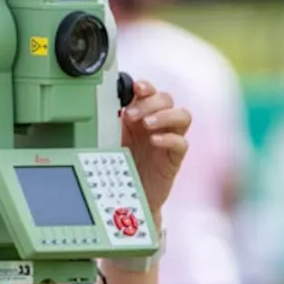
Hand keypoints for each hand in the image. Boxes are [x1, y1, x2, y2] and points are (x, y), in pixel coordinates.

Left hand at [120, 78, 191, 220]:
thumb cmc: (120, 165)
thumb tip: (100, 103)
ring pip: (182, 115)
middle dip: (149, 103)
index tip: (136, 88)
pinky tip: (155, 141)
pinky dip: (169, 138)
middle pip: (166, 99)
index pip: (150, 92)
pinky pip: (181, 142)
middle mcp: (157, 124)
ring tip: (147, 125)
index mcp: (141, 115)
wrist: (128, 196)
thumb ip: (109, 121)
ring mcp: (169, 139)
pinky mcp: (175, 157)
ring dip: (165, 115)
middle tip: (132, 116)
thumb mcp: (110, 139)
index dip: (146, 86)